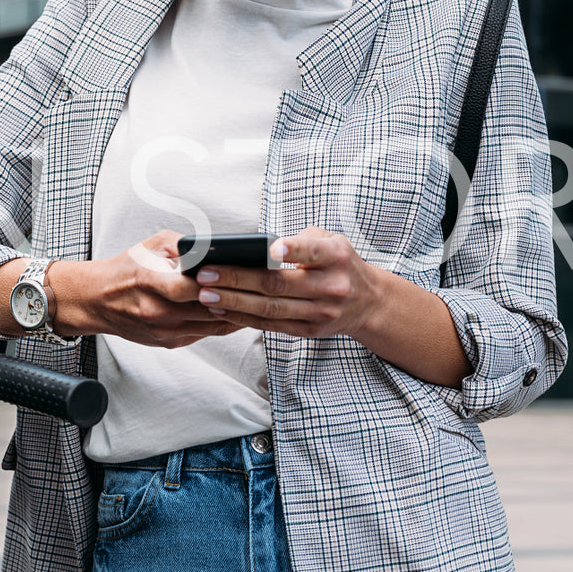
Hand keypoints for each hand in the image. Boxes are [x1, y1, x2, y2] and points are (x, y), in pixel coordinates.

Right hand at [52, 230, 242, 347]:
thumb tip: (218, 249)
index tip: (244, 275)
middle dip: (235, 299)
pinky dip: (220, 323)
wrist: (96, 299)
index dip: (221, 283)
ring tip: (255, 301)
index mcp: (150, 281)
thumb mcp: (153, 245)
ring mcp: (162, 330)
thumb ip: (185, 246)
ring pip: (211, 326)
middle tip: (260, 290)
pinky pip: (203, 334)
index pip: (193, 287)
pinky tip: (235, 312)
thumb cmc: (126, 268)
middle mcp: (156, 310)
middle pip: (208, 309)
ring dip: (234, 314)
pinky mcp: (167, 342)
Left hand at [192, 227, 382, 339]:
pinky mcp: (309, 330)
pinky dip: (243, 318)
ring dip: (233, 302)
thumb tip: (254, 248)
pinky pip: (271, 325)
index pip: (313, 251)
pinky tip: (220, 310)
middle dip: (237, 279)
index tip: (271, 248)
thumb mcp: (330, 241)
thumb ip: (300, 240)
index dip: (293, 250)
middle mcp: (331, 286)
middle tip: (205, 274)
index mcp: (336, 256)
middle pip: (278, 284)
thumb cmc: (338, 262)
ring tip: (204, 295)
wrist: (368, 302)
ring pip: (270, 309)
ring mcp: (321, 313)